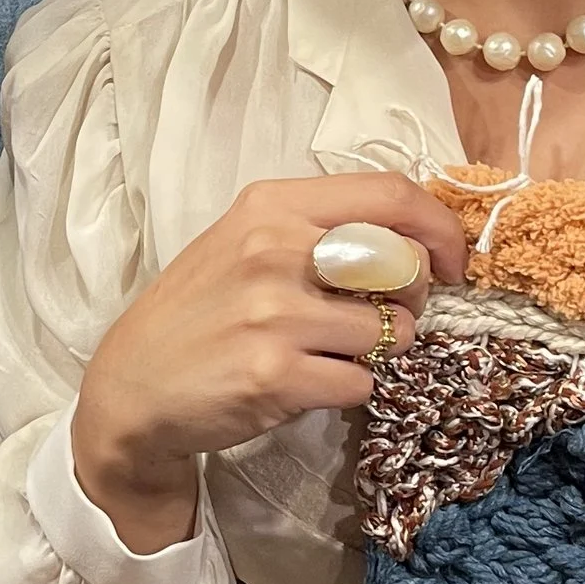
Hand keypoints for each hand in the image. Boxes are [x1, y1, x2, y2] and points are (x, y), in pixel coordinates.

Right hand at [72, 175, 467, 552]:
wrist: (133, 386)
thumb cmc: (197, 310)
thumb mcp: (244, 242)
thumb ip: (317, 229)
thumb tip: (411, 238)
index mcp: (272, 206)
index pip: (390, 193)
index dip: (439, 228)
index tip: (452, 262)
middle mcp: (275, 250)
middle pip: (403, 263)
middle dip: (413, 298)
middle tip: (386, 315)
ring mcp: (276, 314)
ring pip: (391, 332)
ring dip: (378, 351)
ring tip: (332, 351)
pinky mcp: (278, 375)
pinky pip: (361, 384)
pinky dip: (348, 389)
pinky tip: (308, 382)